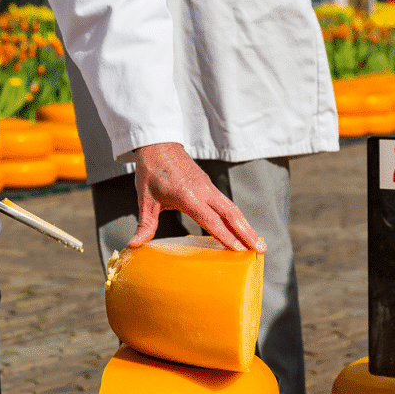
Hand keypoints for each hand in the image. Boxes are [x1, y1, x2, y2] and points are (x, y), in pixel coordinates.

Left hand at [130, 142, 265, 252]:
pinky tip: (242, 229)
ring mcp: (208, 187)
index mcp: (187, 195)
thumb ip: (145, 225)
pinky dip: (237, 218)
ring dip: (246, 226)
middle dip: (246, 232)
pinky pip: (227, 204)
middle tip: (260, 249)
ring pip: (232, 208)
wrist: (157, 144)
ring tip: (258, 243)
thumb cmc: (151, 171)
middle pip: (230, 214)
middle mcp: (203, 191)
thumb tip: (133, 245)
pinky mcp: (209, 185)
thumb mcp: (145, 200)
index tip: (239, 249)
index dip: (225, 235)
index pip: (210, 219)